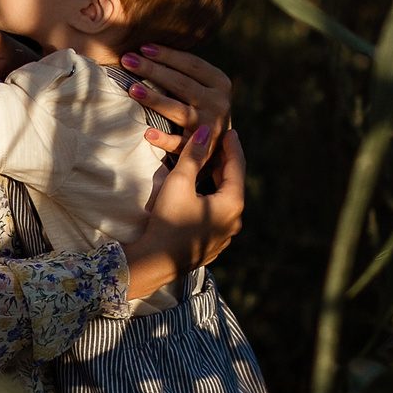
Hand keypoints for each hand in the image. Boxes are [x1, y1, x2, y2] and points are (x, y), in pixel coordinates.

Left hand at [118, 43, 232, 156]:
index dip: (167, 55)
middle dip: (153, 70)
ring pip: (179, 110)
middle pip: (182, 84)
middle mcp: (220, 103)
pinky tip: (147, 133)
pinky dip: (164, 139)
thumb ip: (184, 72)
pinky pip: (179, 144)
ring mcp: (211, 126)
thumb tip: (146, 49)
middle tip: (128, 60)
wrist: (216, 145)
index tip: (142, 47)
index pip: (191, 64)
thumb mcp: (202, 87)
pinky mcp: (202, 149)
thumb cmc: (200, 107)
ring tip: (132, 89)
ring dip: (155, 99)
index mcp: (220, 83)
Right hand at [123, 125, 244, 298]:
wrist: (155, 262)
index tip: (230, 131)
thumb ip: (193, 156)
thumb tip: (205, 132)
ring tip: (209, 168)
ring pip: (225, 202)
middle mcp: (234, 221)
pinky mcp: (213, 245)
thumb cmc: (167, 221)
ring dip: (217, 184)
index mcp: (232, 204)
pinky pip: (217, 217)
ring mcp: (225, 236)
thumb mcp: (179, 183)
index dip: (232, 147)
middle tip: (218, 146)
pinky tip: (200, 196)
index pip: (237, 167)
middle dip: (224, 165)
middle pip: (232, 185)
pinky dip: (212, 201)